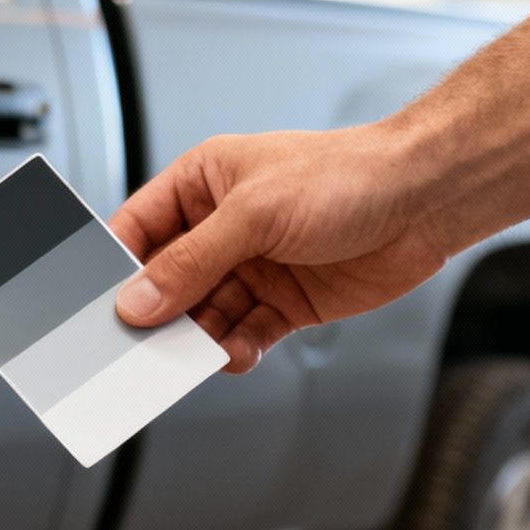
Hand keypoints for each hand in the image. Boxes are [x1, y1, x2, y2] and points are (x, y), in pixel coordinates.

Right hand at [109, 125, 451, 372]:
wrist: (427, 199)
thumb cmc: (349, 175)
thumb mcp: (253, 214)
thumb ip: (191, 262)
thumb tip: (138, 300)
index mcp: (202, 184)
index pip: (137, 229)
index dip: (117, 268)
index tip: (101, 305)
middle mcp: (222, 227)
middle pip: (167, 281)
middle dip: (157, 313)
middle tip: (142, 343)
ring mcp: (253, 266)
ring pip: (203, 314)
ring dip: (198, 338)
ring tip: (194, 354)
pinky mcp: (284, 301)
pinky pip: (243, 333)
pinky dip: (236, 349)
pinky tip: (237, 353)